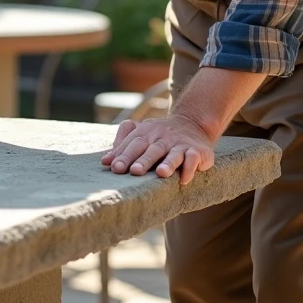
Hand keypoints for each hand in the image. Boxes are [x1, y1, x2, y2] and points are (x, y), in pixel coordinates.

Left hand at [100, 114, 214, 184]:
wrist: (194, 123)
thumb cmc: (160, 136)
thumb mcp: (142, 135)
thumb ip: (123, 145)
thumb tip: (105, 161)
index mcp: (147, 132)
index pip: (133, 143)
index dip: (123, 155)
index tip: (113, 167)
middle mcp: (163, 136)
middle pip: (152, 148)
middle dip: (143, 160)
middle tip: (134, 171)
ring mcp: (180, 144)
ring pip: (173, 154)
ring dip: (168, 163)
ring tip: (161, 173)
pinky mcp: (197, 151)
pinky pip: (194, 158)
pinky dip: (190, 168)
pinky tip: (184, 179)